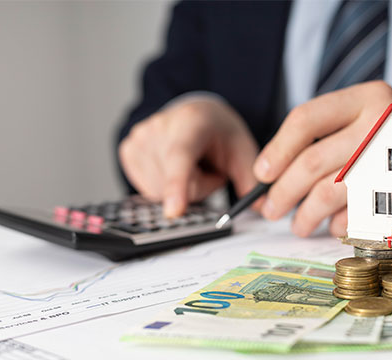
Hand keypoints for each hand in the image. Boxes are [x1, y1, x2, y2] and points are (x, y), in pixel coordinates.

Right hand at [119, 96, 258, 216]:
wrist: (195, 115)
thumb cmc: (218, 132)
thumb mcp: (243, 152)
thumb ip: (252, 181)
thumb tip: (264, 209)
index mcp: (191, 122)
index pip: (181, 158)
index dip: (177, 186)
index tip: (174, 211)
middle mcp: (158, 127)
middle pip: (180, 185)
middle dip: (201, 187)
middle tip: (209, 168)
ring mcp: (138, 139)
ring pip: (162, 194)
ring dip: (183, 189)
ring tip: (192, 166)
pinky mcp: (127, 152)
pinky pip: (148, 191)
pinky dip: (165, 188)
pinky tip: (174, 169)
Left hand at [253, 81, 391, 236]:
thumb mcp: (364, 118)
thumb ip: (323, 136)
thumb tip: (269, 175)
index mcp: (367, 97)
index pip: (306, 119)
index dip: (277, 149)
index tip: (262, 174)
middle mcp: (383, 124)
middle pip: (312, 161)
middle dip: (283, 192)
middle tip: (271, 209)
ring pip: (329, 193)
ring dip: (304, 215)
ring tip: (298, 225)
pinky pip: (357, 216)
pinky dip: (338, 225)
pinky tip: (333, 226)